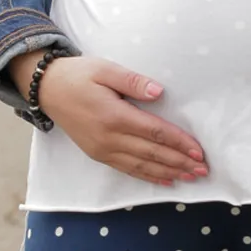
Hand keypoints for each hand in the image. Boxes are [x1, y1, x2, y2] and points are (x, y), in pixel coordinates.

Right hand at [12, 52, 208, 186]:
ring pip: (142, 166)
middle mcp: (109, 138)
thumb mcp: (105, 69)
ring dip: (169, 173)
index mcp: (114, 115)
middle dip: (180, 163)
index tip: (198, 151)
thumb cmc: (78, 76)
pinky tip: (165, 181)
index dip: (179, 143)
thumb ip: (133, 81)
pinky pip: (128, 170)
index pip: (155, 132)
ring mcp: (103, 150)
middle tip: (204, 170)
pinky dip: (148, 176)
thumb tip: (158, 92)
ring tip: (191, 178)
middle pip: (152, 153)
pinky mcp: (98, 154)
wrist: (47, 90)